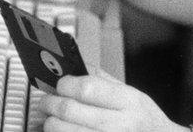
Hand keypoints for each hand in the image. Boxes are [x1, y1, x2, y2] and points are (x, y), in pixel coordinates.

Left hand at [40, 70, 186, 131]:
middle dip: (51, 103)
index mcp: (129, 102)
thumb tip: (76, 66)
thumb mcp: (134, 95)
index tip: (60, 84)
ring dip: (51, 124)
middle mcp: (120, 125)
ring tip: (51, 119)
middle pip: (70, 110)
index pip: (86, 88)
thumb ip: (105, 81)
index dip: (66, 84)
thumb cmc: (146, 122)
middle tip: (46, 101)